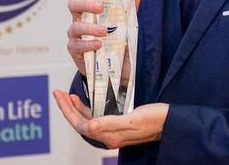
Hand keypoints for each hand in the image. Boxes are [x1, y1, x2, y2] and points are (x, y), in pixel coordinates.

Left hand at [53, 90, 167, 148]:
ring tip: (67, 96)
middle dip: (67, 108)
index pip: (81, 124)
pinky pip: (96, 119)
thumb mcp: (134, 119)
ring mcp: (113, 132)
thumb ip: (111, 123)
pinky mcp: (118, 126)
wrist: (170, 122)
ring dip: (75, 109)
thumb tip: (90, 125)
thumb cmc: (155, 120)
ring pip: (87, 121)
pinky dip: (87, 110)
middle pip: (80, 123)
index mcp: (110, 135)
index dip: (67, 110)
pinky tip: (84, 102)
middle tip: (58, 93)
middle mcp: (109, 136)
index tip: (59, 96)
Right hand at [66, 0, 140, 75]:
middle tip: (100, 8)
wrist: (111, 66)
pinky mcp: (75, 49)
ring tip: (104, 31)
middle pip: (72, 5)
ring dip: (90, 27)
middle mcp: (79, 19)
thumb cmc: (113, 40)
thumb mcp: (123, 23)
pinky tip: (98, 45)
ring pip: (75, 26)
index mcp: (88, 9)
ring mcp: (75, 35)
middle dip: (85, 4)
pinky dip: (88, 44)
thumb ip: (128, 9)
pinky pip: (77, 45)